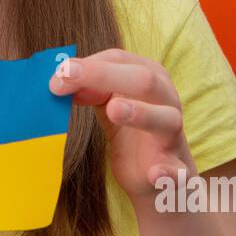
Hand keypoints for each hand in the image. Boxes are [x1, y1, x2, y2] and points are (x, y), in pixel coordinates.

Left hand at [49, 49, 197, 199]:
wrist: (156, 176)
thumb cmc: (131, 131)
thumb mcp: (108, 104)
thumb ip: (89, 90)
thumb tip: (60, 80)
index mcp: (151, 77)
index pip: (119, 59)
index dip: (87, 64)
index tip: (58, 75)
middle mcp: (167, 100)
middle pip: (143, 80)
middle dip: (103, 74)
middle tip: (68, 76)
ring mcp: (173, 135)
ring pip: (166, 119)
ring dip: (142, 113)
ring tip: (114, 109)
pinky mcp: (176, 169)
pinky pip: (177, 170)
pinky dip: (168, 172)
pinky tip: (154, 173)